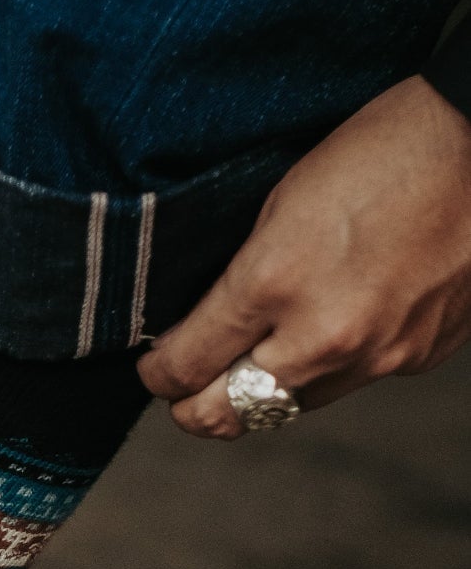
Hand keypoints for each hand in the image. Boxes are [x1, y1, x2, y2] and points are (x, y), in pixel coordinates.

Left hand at [139, 76, 470, 436]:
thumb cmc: (381, 152)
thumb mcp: (279, 202)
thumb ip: (239, 280)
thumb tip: (200, 329)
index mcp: (274, 284)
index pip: (185, 367)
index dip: (157, 374)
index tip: (154, 365)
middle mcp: (323, 337)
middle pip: (225, 416)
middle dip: (192, 407)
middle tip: (182, 390)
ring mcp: (376, 356)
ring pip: (287, 410)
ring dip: (259, 394)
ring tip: (248, 361)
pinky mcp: (415, 359)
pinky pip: (350, 383)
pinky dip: (327, 367)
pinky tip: (329, 326)